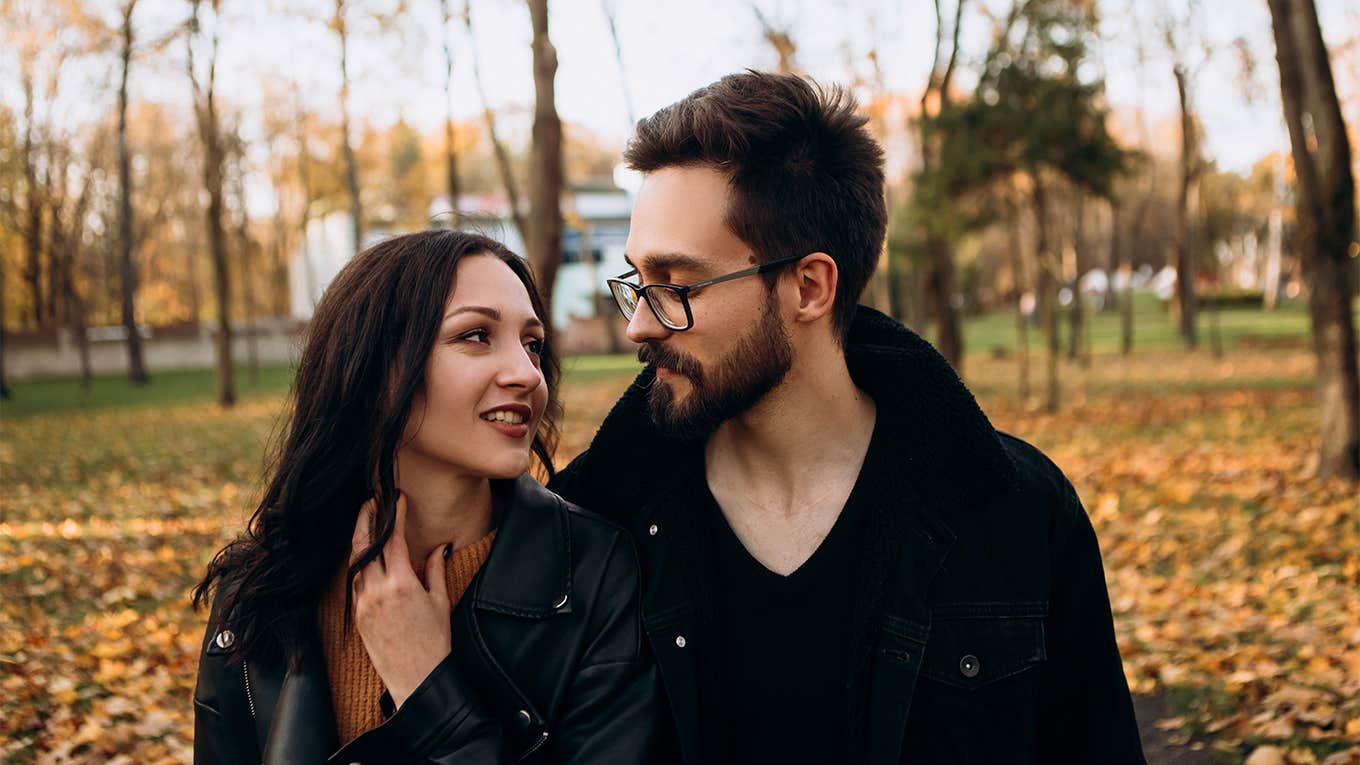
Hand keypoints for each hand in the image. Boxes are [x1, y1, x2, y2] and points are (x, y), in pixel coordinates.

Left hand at [350, 494, 451, 707]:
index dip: (394, 515)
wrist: (416, 678)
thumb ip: (436, 569)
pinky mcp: (357, 615)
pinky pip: (354, 581)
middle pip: (365, 544)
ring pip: (355, 561)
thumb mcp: (441, 602)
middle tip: (371, 501)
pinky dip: (358, 563)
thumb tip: (440, 547)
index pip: (393, 539)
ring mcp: (364, 602)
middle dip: (367, 518)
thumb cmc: (435, 641)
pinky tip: (364, 556)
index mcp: (402, 583)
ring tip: (366, 523)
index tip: (397, 498)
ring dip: (360, 539)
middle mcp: (378, 590)